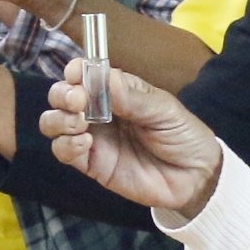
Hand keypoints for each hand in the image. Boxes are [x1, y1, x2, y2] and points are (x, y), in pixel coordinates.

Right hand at [43, 58, 227, 218]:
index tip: (77, 75)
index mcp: (116, 90)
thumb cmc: (183, 135)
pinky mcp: (91, 164)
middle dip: (62, 95)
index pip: (84, 74)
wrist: (196, 178)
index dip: (76, 71)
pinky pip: (63, 152)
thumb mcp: (164, 110)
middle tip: (78, 101)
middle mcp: (98, 111)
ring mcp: (92, 137)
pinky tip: (86, 144)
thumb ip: (133, 97)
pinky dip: (66, 145)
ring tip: (79, 123)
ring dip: (58, 120)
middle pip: (60, 96)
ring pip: (53, 122)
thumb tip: (105, 78)